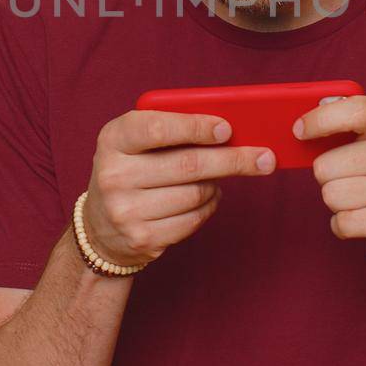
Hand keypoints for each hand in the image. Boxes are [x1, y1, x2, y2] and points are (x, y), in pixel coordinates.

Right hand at [85, 109, 276, 266]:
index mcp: (113, 139)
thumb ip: (172, 130)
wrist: (100, 229)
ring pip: (196, 193)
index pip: (159, 128)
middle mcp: (113, 174)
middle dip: (233, 160)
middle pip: (188, 164)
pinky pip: (193, 220)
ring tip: (215, 179)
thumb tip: (230, 132)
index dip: (196, 127)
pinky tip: (205, 199)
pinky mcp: (142, 238)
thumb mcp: (137, 143)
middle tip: (265, 157)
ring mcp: (125, 210)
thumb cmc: (132, 171)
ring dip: (216, 186)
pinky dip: (209, 207)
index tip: (227, 129)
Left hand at [297, 95, 365, 271]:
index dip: (322, 119)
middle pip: (325, 165)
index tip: (299, 130)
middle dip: (326, 177)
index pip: (357, 110)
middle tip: (349, 179)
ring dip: (336, 202)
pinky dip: (343, 225)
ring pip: (330, 195)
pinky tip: (363, 218)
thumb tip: (303, 121)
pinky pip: (342, 222)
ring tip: (360, 199)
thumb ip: (343, 124)